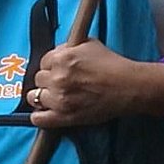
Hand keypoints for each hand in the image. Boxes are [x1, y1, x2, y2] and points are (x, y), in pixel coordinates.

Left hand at [27, 39, 163, 125]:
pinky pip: (38, 119)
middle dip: (48, 80)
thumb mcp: (89, 44)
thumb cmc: (113, 64)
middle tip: (62, 83)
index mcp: (62, 58)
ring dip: (44, 97)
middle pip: (38, 79)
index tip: (59, 70)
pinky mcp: (64, 116)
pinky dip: (39, 116)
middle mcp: (57, 78)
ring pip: (35, 97)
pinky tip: (46, 112)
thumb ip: (68, 47)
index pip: (43, 61)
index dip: (51, 65)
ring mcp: (59, 99)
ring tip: (55, 97)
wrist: (129, 87)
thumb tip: (56, 53)